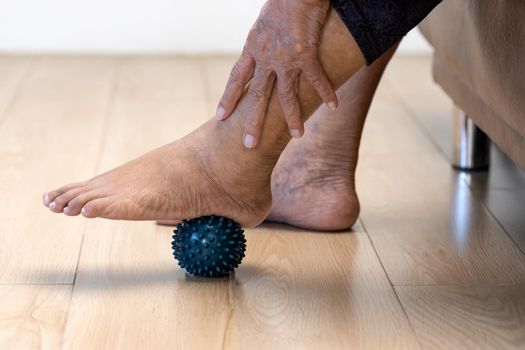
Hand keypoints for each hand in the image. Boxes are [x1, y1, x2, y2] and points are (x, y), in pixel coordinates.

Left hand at [216, 0, 336, 147]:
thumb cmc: (283, 0)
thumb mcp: (264, 23)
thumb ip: (264, 40)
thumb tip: (265, 49)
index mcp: (253, 48)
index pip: (236, 78)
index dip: (229, 98)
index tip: (220, 116)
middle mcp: (265, 57)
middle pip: (256, 96)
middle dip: (252, 122)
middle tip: (248, 145)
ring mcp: (284, 58)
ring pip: (285, 95)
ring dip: (292, 117)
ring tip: (297, 136)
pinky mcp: (305, 53)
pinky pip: (315, 79)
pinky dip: (325, 92)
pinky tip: (333, 106)